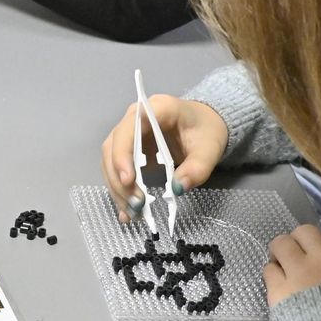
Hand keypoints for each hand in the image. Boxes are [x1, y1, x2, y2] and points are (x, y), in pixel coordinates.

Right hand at [100, 95, 227, 222]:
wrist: (205, 125)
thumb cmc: (207, 130)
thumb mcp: (210, 148)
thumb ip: (197, 168)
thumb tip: (177, 189)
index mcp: (156, 108)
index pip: (128, 129)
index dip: (123, 154)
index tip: (129, 180)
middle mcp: (135, 118)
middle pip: (113, 148)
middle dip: (119, 179)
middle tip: (136, 204)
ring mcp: (128, 134)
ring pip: (110, 162)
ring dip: (118, 189)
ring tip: (134, 212)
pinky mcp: (128, 150)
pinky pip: (117, 171)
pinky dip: (121, 191)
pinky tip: (129, 211)